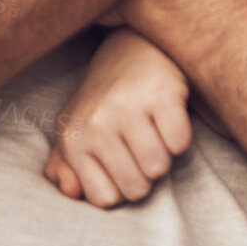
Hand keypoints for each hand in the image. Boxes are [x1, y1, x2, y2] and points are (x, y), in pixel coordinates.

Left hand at [44, 28, 192, 207]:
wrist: (132, 46)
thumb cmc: (105, 100)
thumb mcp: (77, 130)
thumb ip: (65, 168)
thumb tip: (69, 192)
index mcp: (72, 138)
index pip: (105, 199)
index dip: (122, 187)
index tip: (122, 163)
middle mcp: (95, 123)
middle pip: (136, 189)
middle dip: (145, 174)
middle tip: (140, 144)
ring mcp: (127, 107)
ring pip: (160, 168)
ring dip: (164, 154)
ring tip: (153, 130)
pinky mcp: (160, 94)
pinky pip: (180, 144)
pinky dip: (180, 136)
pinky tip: (167, 117)